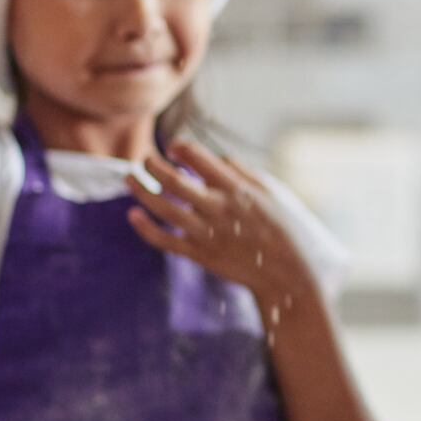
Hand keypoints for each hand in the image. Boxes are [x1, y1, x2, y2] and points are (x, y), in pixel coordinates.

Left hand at [126, 138, 311, 304]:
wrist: (290, 272)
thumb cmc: (286, 227)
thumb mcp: (273, 191)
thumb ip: (243, 172)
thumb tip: (216, 156)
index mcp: (237, 188)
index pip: (197, 157)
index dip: (179, 147)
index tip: (173, 148)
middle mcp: (218, 208)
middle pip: (172, 180)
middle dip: (152, 165)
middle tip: (145, 159)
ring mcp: (207, 233)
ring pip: (162, 208)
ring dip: (141, 190)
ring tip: (130, 177)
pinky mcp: (200, 254)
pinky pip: (165, 240)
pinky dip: (145, 228)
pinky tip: (133, 215)